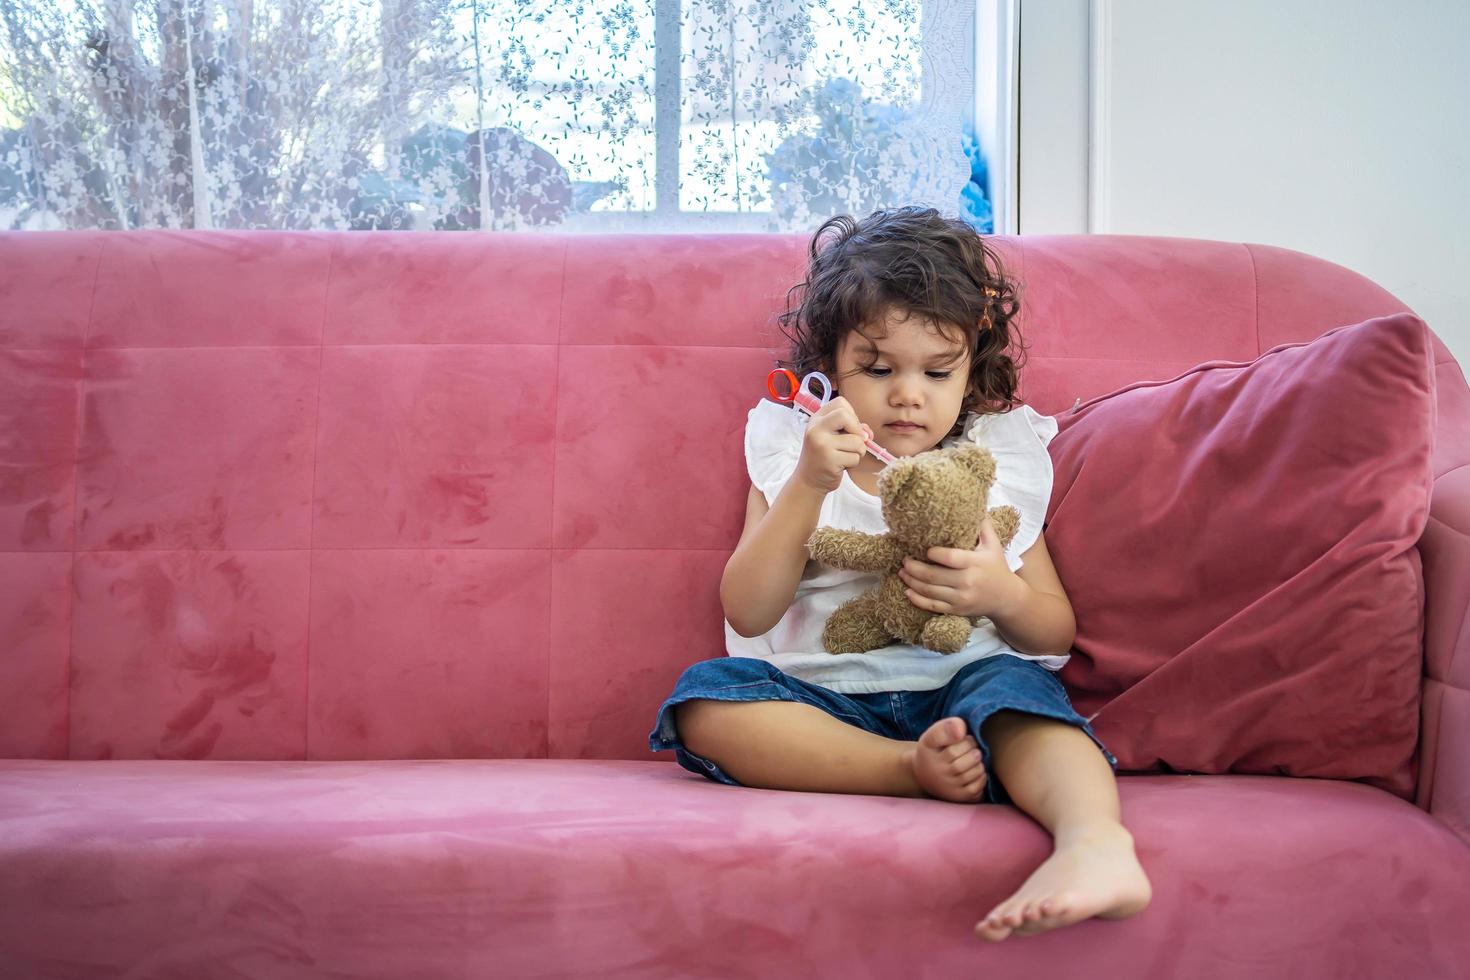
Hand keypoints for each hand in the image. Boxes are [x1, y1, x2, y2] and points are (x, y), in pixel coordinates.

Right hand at [792, 396, 873, 494]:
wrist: (808, 481)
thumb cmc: (825, 456)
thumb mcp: (834, 436)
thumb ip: (852, 428)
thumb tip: (868, 434)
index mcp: (817, 419)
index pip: (841, 403)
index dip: (852, 415)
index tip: (849, 429)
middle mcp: (816, 429)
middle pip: (846, 415)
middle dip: (857, 430)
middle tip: (852, 442)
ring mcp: (821, 444)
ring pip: (857, 441)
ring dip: (858, 451)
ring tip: (844, 457)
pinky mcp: (829, 460)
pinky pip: (855, 457)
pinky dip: (853, 463)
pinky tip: (841, 466)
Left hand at [897, 516, 1025, 619]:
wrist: (1006, 598)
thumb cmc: (996, 566)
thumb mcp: (993, 544)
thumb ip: (982, 525)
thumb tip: (972, 502)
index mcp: (976, 563)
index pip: (949, 558)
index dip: (933, 554)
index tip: (925, 549)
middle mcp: (968, 582)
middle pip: (933, 575)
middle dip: (913, 567)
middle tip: (904, 560)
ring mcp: (961, 599)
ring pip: (929, 591)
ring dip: (911, 581)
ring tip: (902, 572)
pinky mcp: (957, 610)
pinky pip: (933, 606)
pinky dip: (917, 599)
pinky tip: (907, 591)